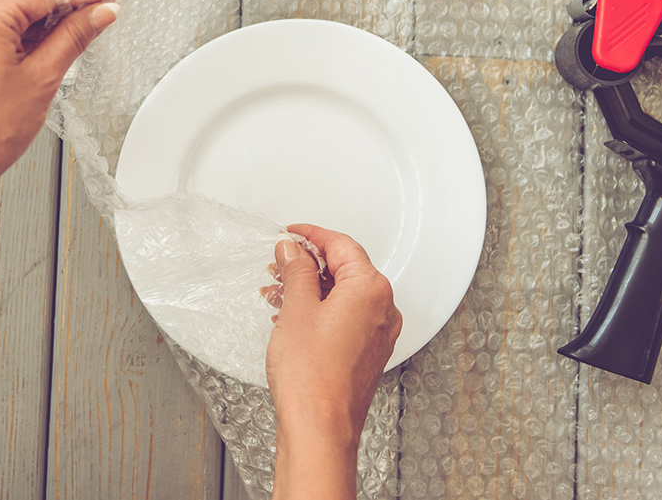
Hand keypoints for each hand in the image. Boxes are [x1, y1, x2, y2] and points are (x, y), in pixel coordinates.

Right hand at [267, 224, 401, 499]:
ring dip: (310, 289)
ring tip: (278, 293)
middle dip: (308, 264)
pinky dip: (320, 310)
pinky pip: (346, 317)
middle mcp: (383, 309)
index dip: (311, 235)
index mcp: (371, 289)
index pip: (342, 245)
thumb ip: (296, 270)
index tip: (291, 234)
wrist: (320, 428)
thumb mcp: (296, 309)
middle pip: (345, 269)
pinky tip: (293, 316)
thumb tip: (294, 250)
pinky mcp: (368, 352)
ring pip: (343, 295)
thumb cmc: (313, 378)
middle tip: (279, 264)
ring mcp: (378, 332)